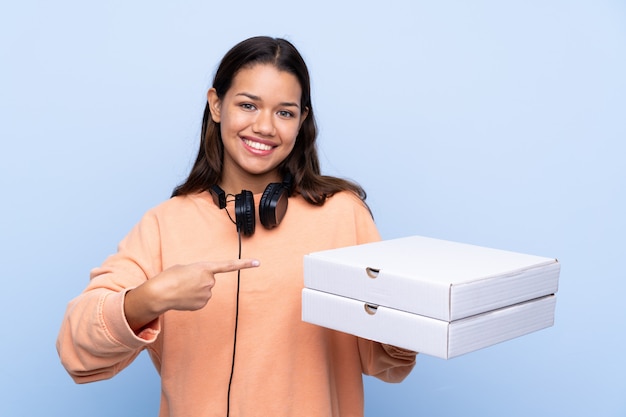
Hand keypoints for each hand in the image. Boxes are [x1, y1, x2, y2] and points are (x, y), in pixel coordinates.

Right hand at [124, 258, 259, 331]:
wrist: (159, 293)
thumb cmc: (170, 276)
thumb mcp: (186, 268)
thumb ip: (199, 272)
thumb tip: (203, 285)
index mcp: (205, 267)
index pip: (229, 265)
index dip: (244, 264)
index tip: (258, 263)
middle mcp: (209, 281)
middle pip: (210, 279)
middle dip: (200, 279)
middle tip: (186, 280)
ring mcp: (207, 294)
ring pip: (205, 290)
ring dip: (196, 289)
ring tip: (183, 288)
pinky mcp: (202, 304)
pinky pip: (201, 299)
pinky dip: (194, 298)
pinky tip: (184, 297)